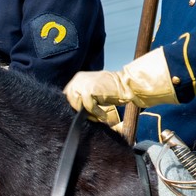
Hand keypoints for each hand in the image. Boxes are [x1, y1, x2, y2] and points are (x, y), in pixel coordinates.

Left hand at [64, 49, 178, 120]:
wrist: (127, 85)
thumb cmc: (112, 90)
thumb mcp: (94, 91)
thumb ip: (82, 96)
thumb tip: (75, 110)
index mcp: (78, 78)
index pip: (68, 96)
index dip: (76, 106)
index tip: (85, 114)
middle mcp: (78, 79)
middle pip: (71, 101)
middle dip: (80, 111)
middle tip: (93, 117)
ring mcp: (82, 83)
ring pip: (77, 105)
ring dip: (88, 113)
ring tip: (99, 116)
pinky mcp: (89, 90)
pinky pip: (87, 107)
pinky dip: (96, 113)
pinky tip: (103, 114)